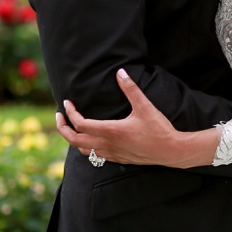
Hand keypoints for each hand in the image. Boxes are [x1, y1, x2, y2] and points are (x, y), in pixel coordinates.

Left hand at [57, 69, 194, 167]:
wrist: (171, 151)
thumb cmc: (159, 129)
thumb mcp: (145, 106)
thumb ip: (131, 89)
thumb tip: (120, 72)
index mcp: (111, 131)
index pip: (80, 124)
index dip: (70, 113)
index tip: (67, 103)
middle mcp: (107, 144)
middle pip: (74, 140)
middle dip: (63, 128)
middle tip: (60, 116)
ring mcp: (112, 154)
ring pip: (83, 150)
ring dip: (74, 139)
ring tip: (73, 128)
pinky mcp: (118, 159)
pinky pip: (95, 156)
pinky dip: (86, 147)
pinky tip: (92, 140)